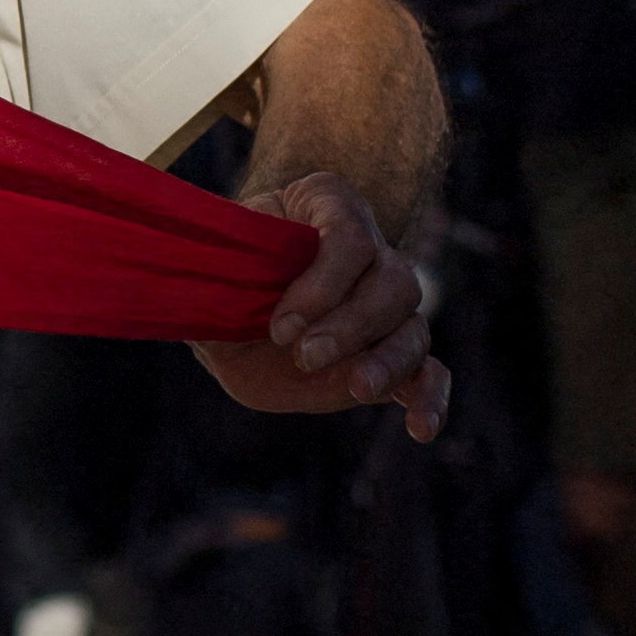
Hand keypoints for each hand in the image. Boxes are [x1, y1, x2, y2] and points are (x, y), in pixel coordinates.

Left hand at [197, 173, 447, 434]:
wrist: (232, 317)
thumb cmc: (224, 280)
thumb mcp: (211, 272)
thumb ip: (214, 280)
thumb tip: (206, 292)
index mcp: (326, 206)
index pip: (350, 235)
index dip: (322, 282)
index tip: (280, 324)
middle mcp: (371, 251)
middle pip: (392, 281)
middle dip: (349, 324)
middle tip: (303, 355)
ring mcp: (387, 306)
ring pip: (412, 327)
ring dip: (387, 360)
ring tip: (356, 387)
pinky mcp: (391, 356)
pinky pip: (429, 373)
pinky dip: (429, 399)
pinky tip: (420, 429)